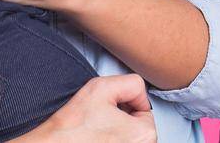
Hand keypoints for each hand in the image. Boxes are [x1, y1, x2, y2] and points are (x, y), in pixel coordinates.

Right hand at [11, 74, 155, 141]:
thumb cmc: (74, 124)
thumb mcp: (103, 86)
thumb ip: (132, 82)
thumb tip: (140, 92)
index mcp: (144, 134)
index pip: (145, 107)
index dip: (125, 102)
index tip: (108, 108)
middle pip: (137, 123)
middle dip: (122, 117)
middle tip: (100, 118)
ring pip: (127, 135)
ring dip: (115, 129)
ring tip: (96, 129)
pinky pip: (117, 142)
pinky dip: (108, 139)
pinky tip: (94, 139)